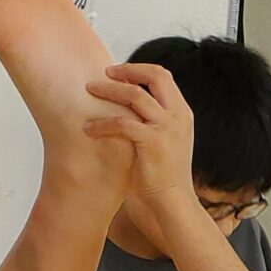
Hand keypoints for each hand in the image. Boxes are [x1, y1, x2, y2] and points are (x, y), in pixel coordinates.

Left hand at [83, 62, 197, 207]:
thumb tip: (126, 108)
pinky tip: (88, 129)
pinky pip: (122, 122)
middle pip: (154, 75)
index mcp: (182, 113)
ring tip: (89, 90)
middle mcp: (178, 115)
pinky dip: (102, 123)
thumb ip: (152, 121)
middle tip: (104, 73)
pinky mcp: (153, 141)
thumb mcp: (165, 141)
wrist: (172, 200)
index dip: (139, 70)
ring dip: (108, 90)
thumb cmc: (163, 175)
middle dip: (127, 70)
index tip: (119, 73)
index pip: (163, 77)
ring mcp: (167, 127)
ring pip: (135, 94)